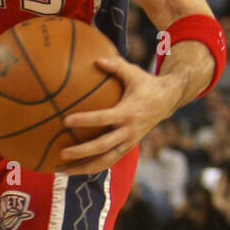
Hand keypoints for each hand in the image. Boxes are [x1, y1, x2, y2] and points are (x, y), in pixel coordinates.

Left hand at [58, 55, 175, 174]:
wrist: (167, 101)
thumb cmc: (145, 84)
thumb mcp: (133, 72)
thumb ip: (115, 66)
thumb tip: (96, 59)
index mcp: (128, 112)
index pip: (103, 118)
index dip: (85, 120)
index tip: (66, 120)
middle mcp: (129, 131)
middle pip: (103, 147)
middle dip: (81, 152)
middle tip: (61, 154)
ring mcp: (129, 142)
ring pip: (106, 161)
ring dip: (84, 168)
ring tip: (62, 170)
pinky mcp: (128, 147)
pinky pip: (109, 161)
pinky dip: (92, 167)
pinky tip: (74, 169)